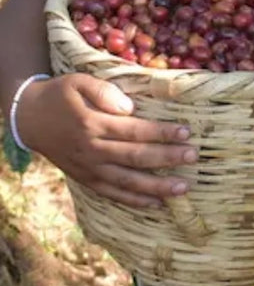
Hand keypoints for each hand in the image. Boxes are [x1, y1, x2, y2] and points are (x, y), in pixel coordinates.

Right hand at [16, 73, 196, 205]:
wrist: (28, 118)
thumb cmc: (60, 95)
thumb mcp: (79, 82)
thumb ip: (105, 92)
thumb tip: (130, 108)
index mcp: (92, 125)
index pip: (134, 131)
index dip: (161, 132)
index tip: (186, 132)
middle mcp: (91, 151)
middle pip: (135, 157)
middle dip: (166, 158)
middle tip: (193, 156)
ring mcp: (87, 168)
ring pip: (126, 182)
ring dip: (156, 186)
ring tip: (183, 188)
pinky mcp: (84, 179)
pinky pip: (111, 193)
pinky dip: (133, 200)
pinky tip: (155, 203)